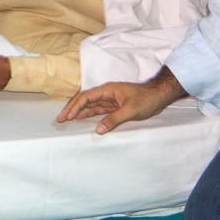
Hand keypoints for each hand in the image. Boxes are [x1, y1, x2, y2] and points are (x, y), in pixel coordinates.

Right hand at [57, 68, 185, 133]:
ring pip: (89, 105)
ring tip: (66, 120)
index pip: (86, 97)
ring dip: (78, 112)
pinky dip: (88, 114)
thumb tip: (98, 129)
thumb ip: (114, 119)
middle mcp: (106, 93)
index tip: (66, 116)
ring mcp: (110, 99)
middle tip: (60, 119)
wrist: (159, 96)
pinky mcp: (114, 106)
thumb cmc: (146, 99)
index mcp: (108, 90)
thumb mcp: (131, 110)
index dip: (74, 106)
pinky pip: (97, 110)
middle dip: (71, 109)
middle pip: (84, 100)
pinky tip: (81, 119)